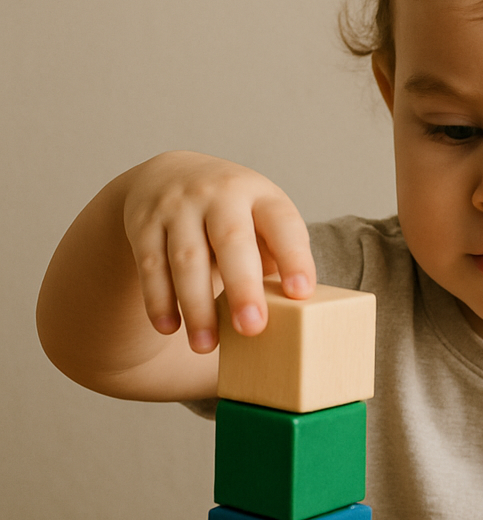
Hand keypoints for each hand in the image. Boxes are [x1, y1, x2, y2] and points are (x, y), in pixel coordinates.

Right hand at [122, 151, 315, 351]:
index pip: (283, 225)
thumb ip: (277, 257)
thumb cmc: (236, 216)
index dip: (294, 258)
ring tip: (205, 346)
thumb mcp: (263, 221)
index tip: (300, 294)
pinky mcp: (144, 223)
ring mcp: (178, 207)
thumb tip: (295, 317)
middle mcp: (219, 195)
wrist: (173, 174)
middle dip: (242, 288)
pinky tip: (169, 328)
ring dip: (196, 305)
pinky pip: (150, 265)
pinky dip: (159, 299)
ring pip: (186, 259)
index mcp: (261, 196)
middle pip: (232, 242)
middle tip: (252, 329)